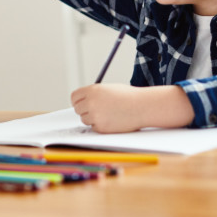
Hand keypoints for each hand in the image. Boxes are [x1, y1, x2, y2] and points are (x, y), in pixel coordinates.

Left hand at [71, 84, 193, 132]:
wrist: (142, 106)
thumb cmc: (128, 96)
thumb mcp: (107, 89)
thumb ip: (93, 94)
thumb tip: (81, 101)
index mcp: (92, 90)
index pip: (74, 97)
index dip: (78, 101)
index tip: (81, 103)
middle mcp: (91, 102)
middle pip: (77, 109)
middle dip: (85, 110)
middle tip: (95, 110)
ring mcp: (95, 115)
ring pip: (85, 119)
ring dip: (93, 118)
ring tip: (108, 114)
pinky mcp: (101, 127)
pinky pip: (94, 127)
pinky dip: (100, 126)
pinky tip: (112, 120)